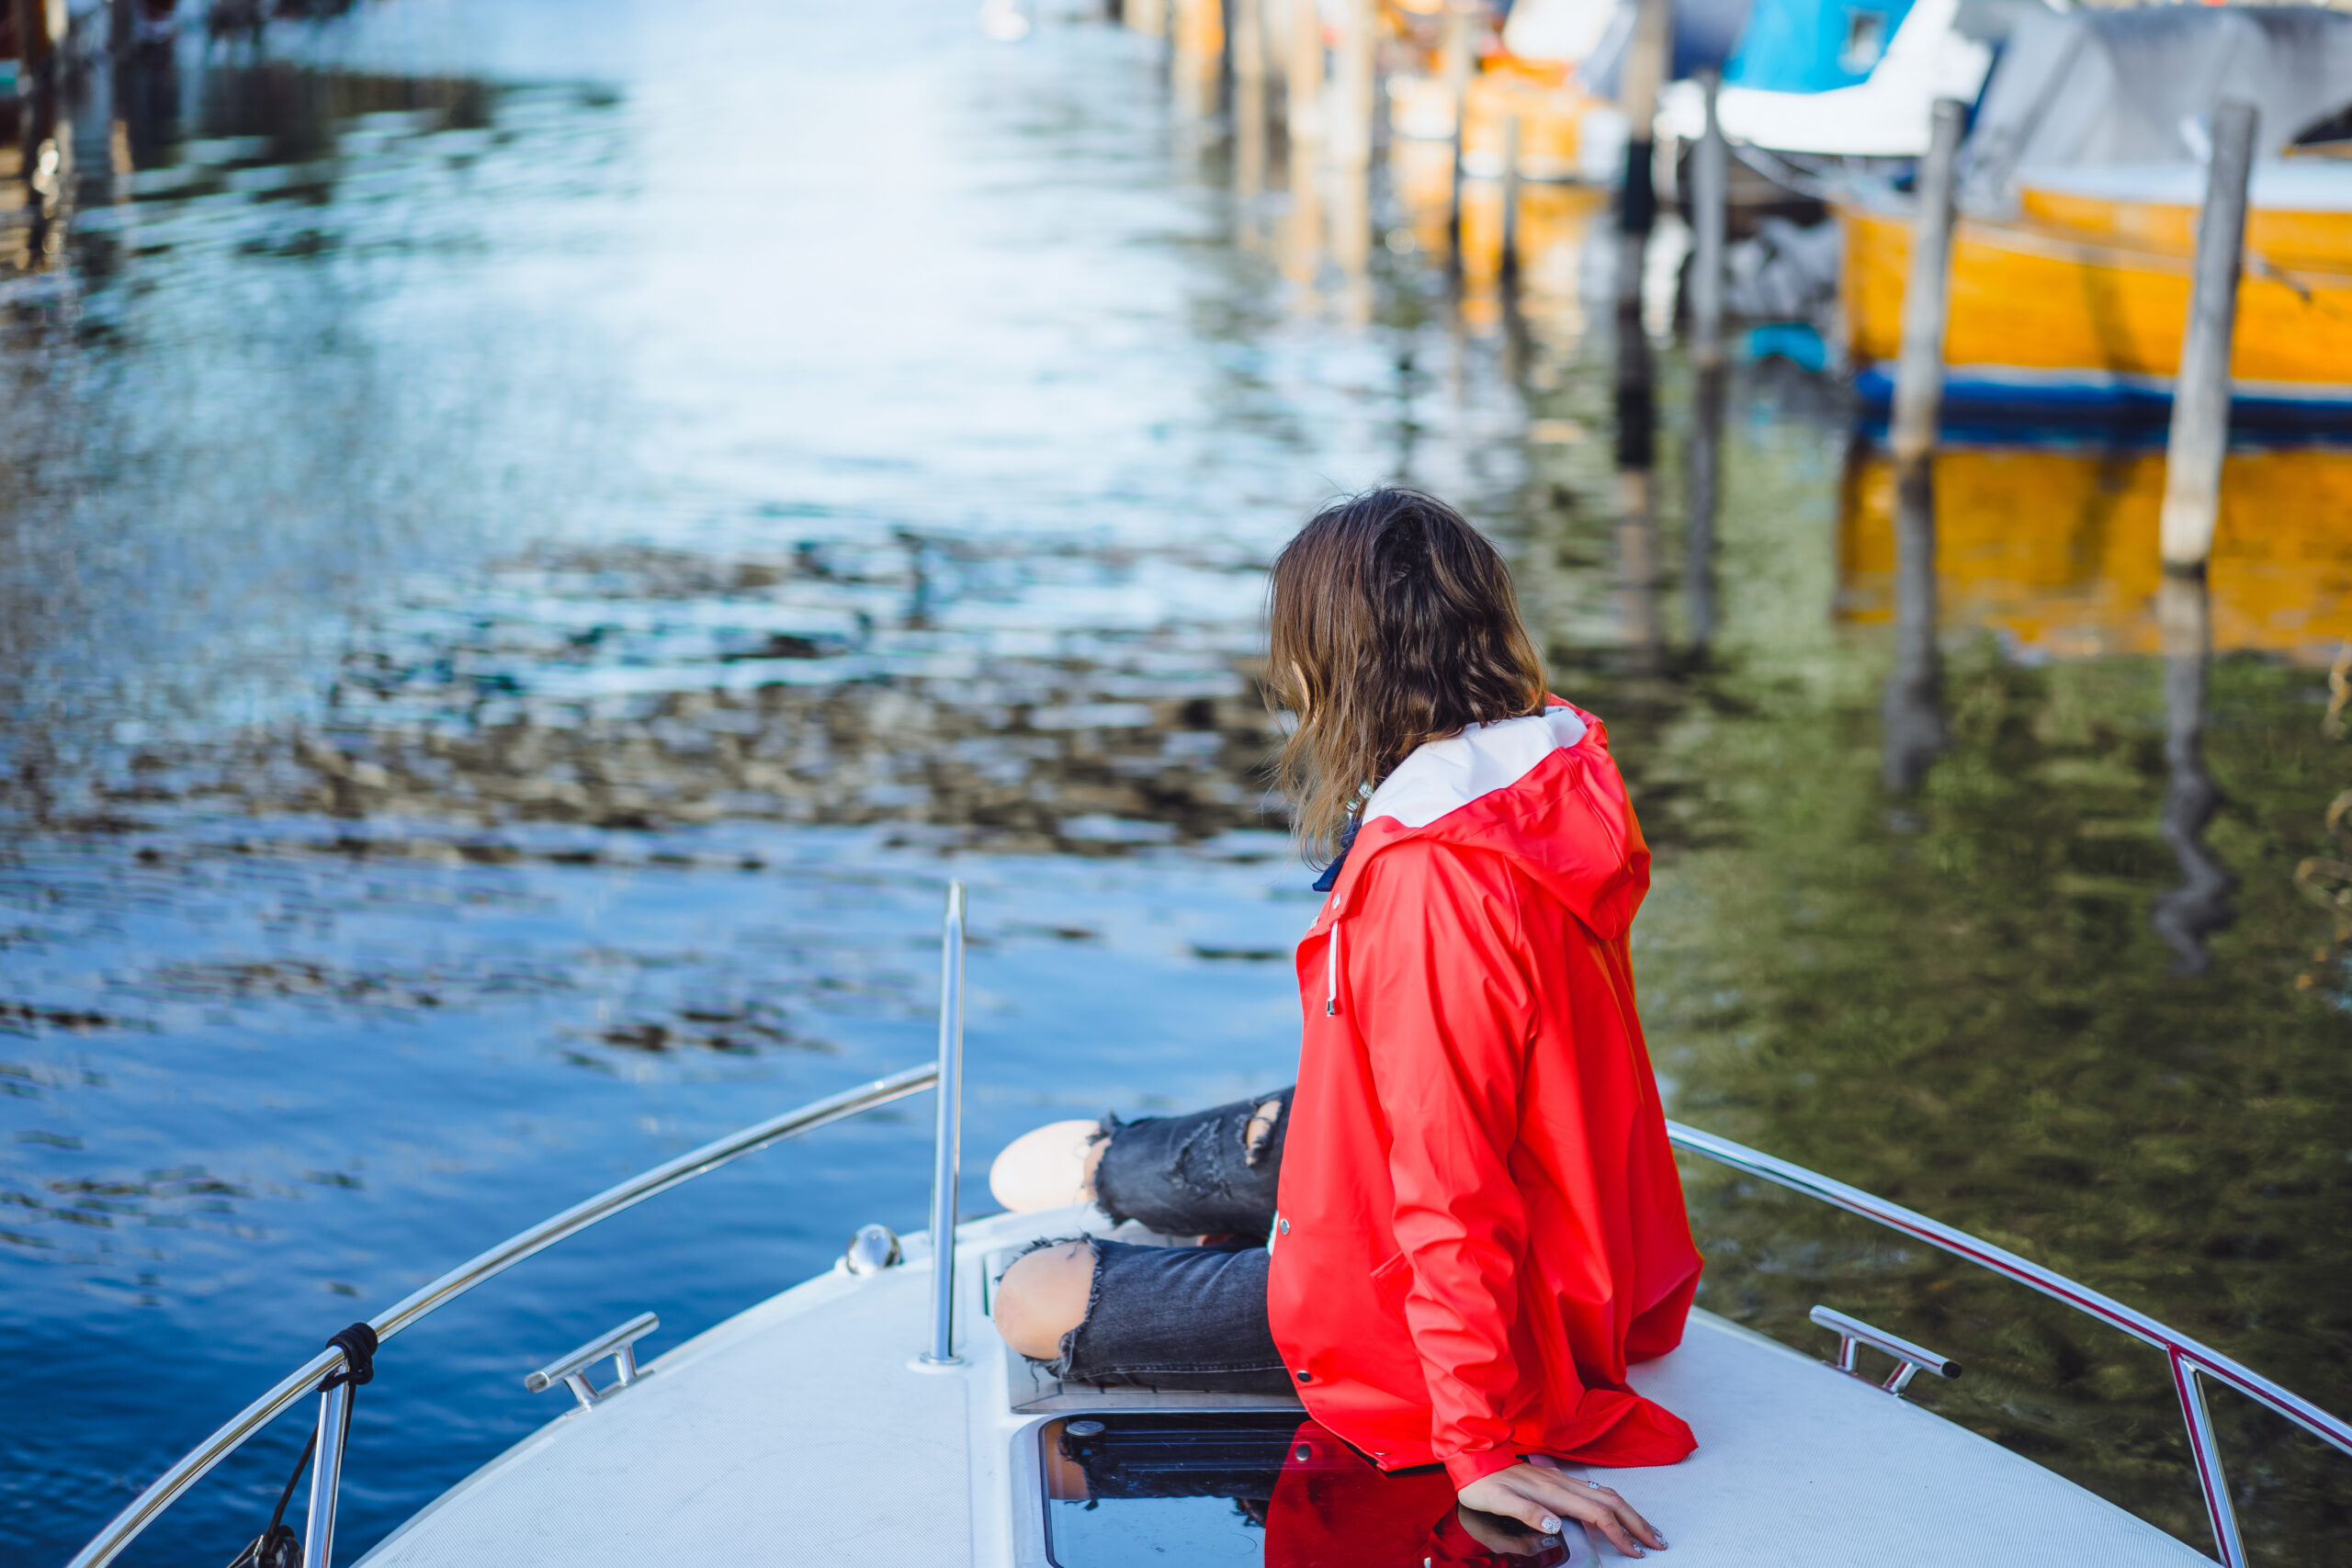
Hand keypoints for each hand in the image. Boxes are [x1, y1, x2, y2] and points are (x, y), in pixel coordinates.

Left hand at [1456, 1461, 1665, 1557]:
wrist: (1473, 1457)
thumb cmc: (1483, 1484)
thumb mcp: (1498, 1501)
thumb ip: (1527, 1513)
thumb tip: (1556, 1525)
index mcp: (1553, 1492)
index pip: (1597, 1514)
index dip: (1618, 1533)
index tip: (1635, 1552)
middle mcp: (1562, 1483)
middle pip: (1611, 1501)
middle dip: (1637, 1522)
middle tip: (1658, 1542)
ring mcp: (1561, 1479)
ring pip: (1606, 1494)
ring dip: (1629, 1512)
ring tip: (1646, 1529)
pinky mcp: (1557, 1479)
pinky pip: (1594, 1490)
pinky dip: (1613, 1503)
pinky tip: (1617, 1511)